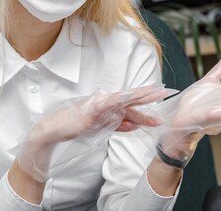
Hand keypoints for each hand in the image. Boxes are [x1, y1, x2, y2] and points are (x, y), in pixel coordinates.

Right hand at [14, 84, 175, 180]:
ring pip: (123, 100)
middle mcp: (106, 102)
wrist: (55, 129)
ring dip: (139, 97)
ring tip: (153, 93)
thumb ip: (120, 124)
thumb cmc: (76, 125)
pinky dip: (119, 101)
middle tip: (166, 91)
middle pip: (132, 98)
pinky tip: (129, 99)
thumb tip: (137, 125)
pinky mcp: (91, 110)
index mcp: (110, 106)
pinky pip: (108, 105)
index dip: (148, 97)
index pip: (132, 102)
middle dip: (149, 94)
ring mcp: (99, 105)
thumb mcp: (102, 126)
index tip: (162, 93)